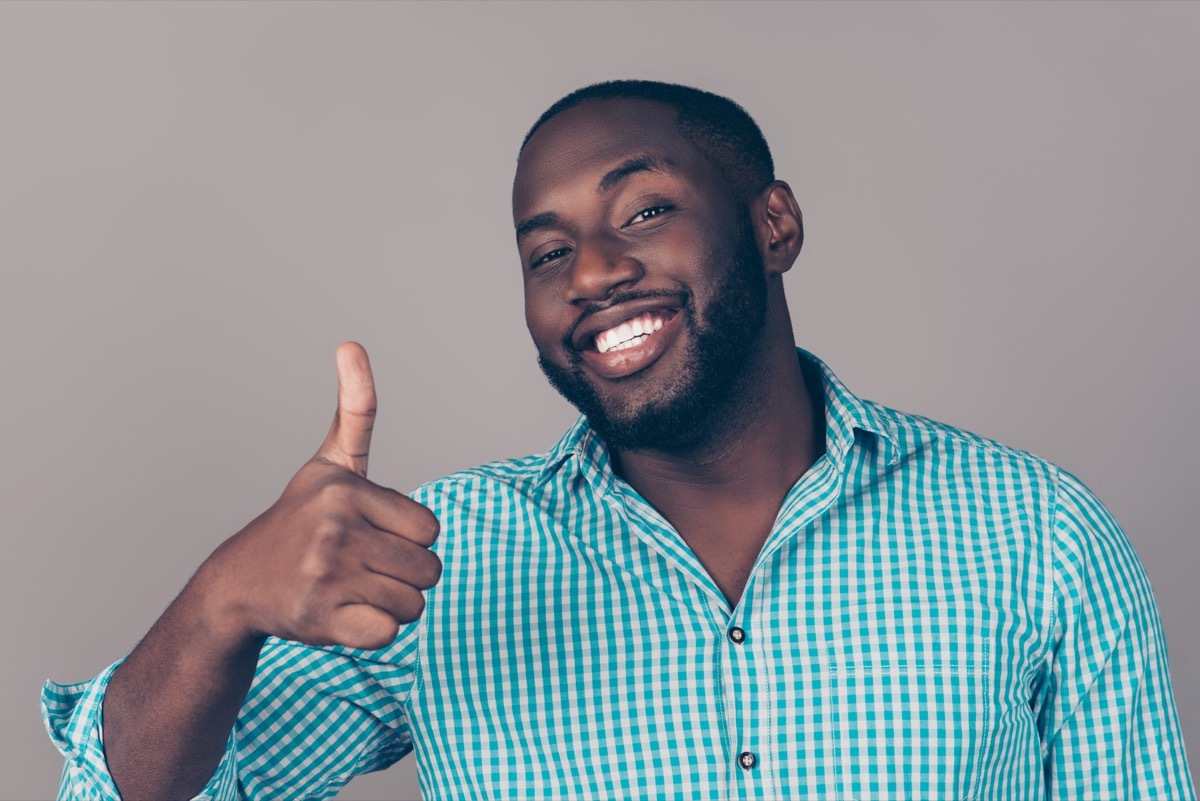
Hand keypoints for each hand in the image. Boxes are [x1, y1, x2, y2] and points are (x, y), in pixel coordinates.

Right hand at [200, 342, 440, 650]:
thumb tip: (351, 343)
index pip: (430, 530)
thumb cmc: (298, 521)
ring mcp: (326, 576)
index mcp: (345, 491)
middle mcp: (334, 530)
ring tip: (351, 590)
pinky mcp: (321, 620)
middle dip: (404, 576)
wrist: (239, 585)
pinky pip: (388, 634)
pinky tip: (342, 616)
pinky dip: (373, 632)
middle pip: (428, 569)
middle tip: (362, 569)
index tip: (370, 535)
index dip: (408, 540)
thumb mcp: (329, 464)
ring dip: (391, 605)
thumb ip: (355, 409)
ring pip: (414, 605)